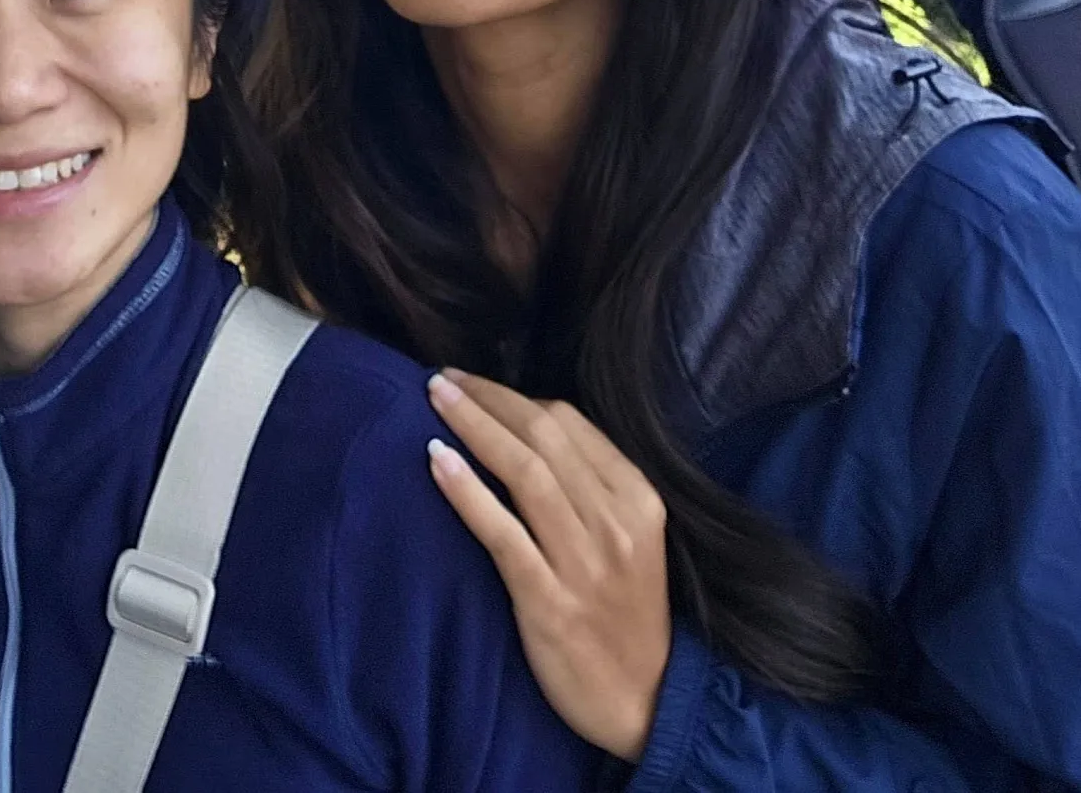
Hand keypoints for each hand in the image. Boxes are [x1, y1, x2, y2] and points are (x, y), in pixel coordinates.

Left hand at [424, 368, 671, 761]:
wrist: (646, 702)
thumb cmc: (628, 615)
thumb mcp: (633, 540)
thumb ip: (593, 489)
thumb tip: (528, 431)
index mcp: (637, 499)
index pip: (570, 423)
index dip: (514, 397)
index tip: (474, 385)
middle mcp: (614, 523)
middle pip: (542, 436)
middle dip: (487, 398)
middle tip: (441, 378)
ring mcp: (582, 562)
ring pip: (522, 472)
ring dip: (472, 426)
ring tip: (433, 399)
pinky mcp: (549, 601)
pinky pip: (502, 533)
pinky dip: (467, 491)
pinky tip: (436, 460)